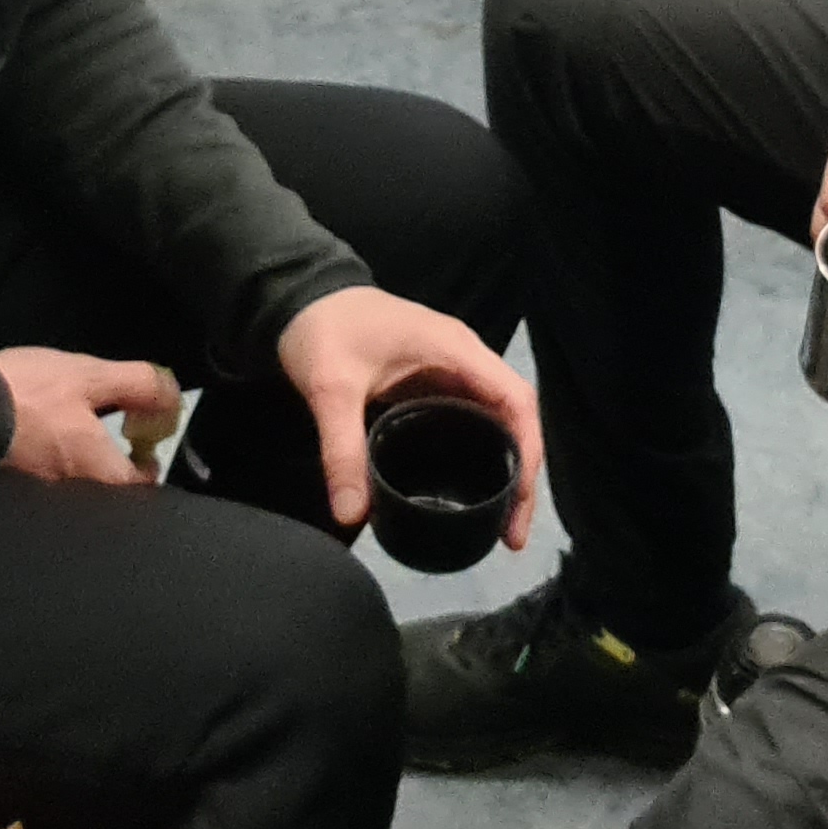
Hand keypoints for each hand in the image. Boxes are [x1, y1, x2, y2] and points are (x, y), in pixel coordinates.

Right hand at [0, 348, 178, 486]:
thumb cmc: (31, 392)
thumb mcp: (89, 375)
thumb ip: (137, 386)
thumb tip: (172, 399)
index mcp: (97, 470)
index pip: (140, 487)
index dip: (149, 467)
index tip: (145, 447)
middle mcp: (73, 492)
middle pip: (108, 490)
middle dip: (116, 467)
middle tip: (115, 439)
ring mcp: (43, 492)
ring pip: (78, 485)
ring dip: (85, 465)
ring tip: (80, 435)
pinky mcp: (16, 485)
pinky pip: (49, 480)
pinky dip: (56, 464)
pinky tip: (48, 440)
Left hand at [275, 285, 544, 545]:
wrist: (300, 295)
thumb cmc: (323, 330)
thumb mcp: (330, 389)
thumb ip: (341, 450)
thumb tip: (351, 516)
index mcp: (456, 350)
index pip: (515, 401)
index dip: (527, 453)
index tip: (518, 504)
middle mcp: (465, 358)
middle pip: (514, 416)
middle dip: (521, 473)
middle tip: (510, 533)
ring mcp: (451, 368)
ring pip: (497, 419)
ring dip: (505, 465)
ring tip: (498, 521)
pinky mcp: (434, 380)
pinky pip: (471, 419)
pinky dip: (480, 454)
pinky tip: (469, 488)